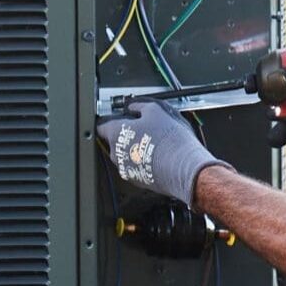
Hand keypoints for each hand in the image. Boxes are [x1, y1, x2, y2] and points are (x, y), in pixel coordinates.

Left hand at [97, 100, 230, 206]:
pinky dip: (146, 160)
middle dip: (129, 133)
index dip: (112, 117)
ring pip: (127, 154)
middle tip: (147, 126)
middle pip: (115, 140)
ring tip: (158, 141)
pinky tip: (161, 154)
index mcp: (116, 134)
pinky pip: (138, 166)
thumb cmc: (169, 141)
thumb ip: (140, 105)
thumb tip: (135, 105)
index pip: (102, 125)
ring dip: (138, 147)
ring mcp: (127, 169)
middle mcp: (116, 154)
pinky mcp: (139, 180)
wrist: (183, 168)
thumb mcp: (156, 111)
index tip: (121, 114)